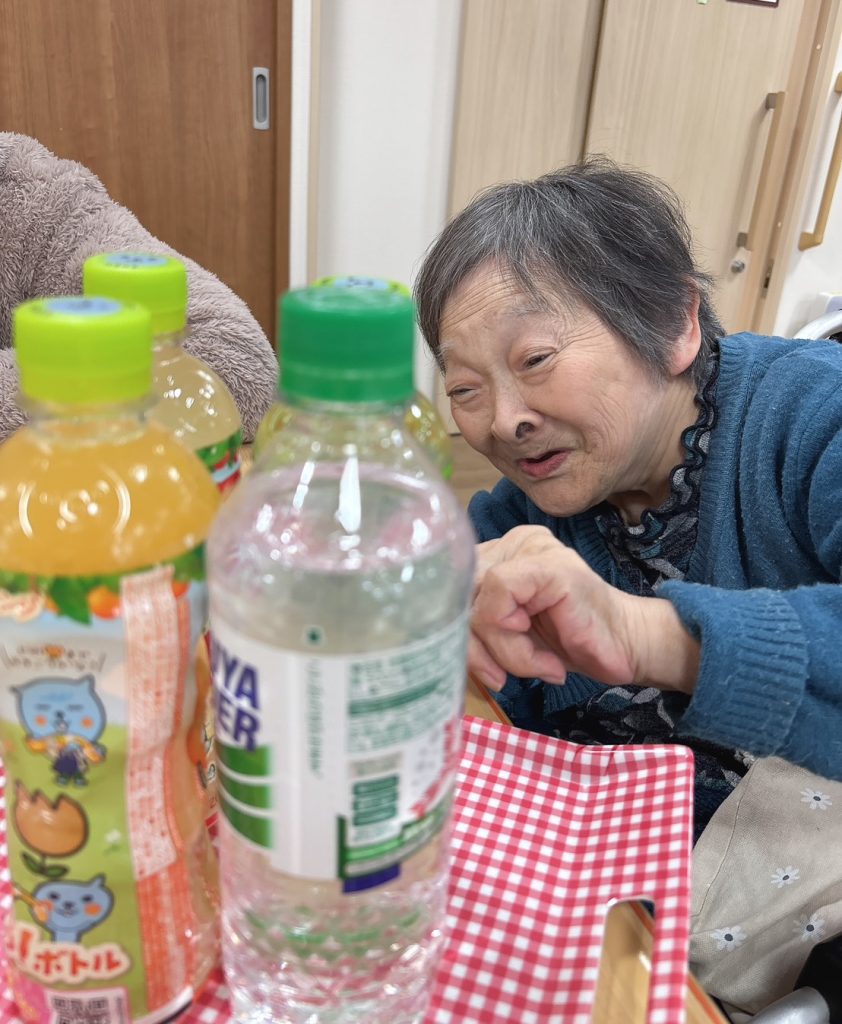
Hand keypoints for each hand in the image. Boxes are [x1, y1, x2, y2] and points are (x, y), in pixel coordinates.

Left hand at [470, 526, 698, 693]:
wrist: (626, 649)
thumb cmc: (567, 645)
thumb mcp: (506, 637)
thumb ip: (472, 626)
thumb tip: (432, 640)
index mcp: (497, 554)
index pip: (448, 587)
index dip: (452, 633)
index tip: (480, 669)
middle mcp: (509, 543)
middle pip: (456, 594)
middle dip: (473, 649)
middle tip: (502, 677)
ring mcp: (529, 548)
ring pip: (475, 601)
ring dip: (502, 652)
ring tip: (538, 667)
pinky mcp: (546, 564)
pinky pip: (500, 599)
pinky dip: (515, 645)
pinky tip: (545, 662)